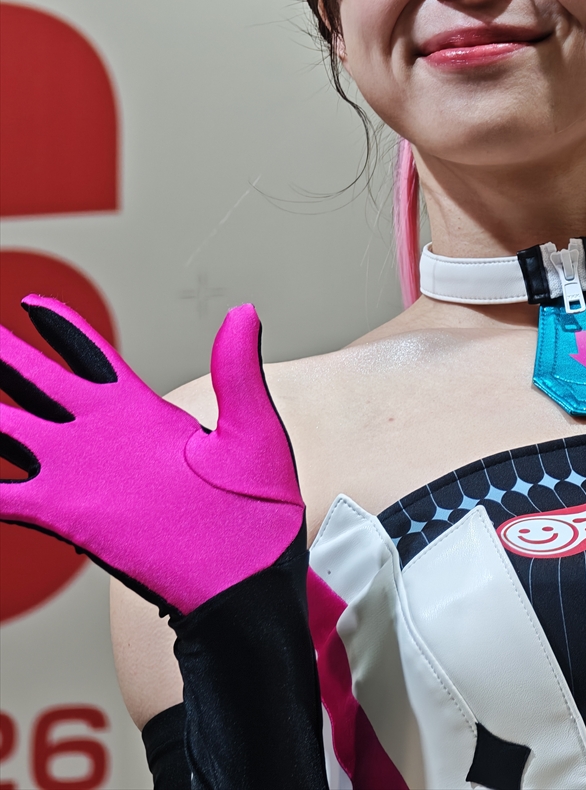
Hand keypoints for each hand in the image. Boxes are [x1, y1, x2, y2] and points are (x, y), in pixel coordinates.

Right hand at [0, 297, 304, 615]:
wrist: (247, 582)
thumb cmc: (260, 515)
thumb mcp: (255, 430)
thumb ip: (236, 370)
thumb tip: (243, 310)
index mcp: (142, 413)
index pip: (89, 358)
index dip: (60, 330)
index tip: (31, 302)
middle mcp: (100, 437)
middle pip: (31, 382)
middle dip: (1, 356)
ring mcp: (77, 473)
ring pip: (4, 429)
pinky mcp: (65, 513)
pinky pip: (3, 494)